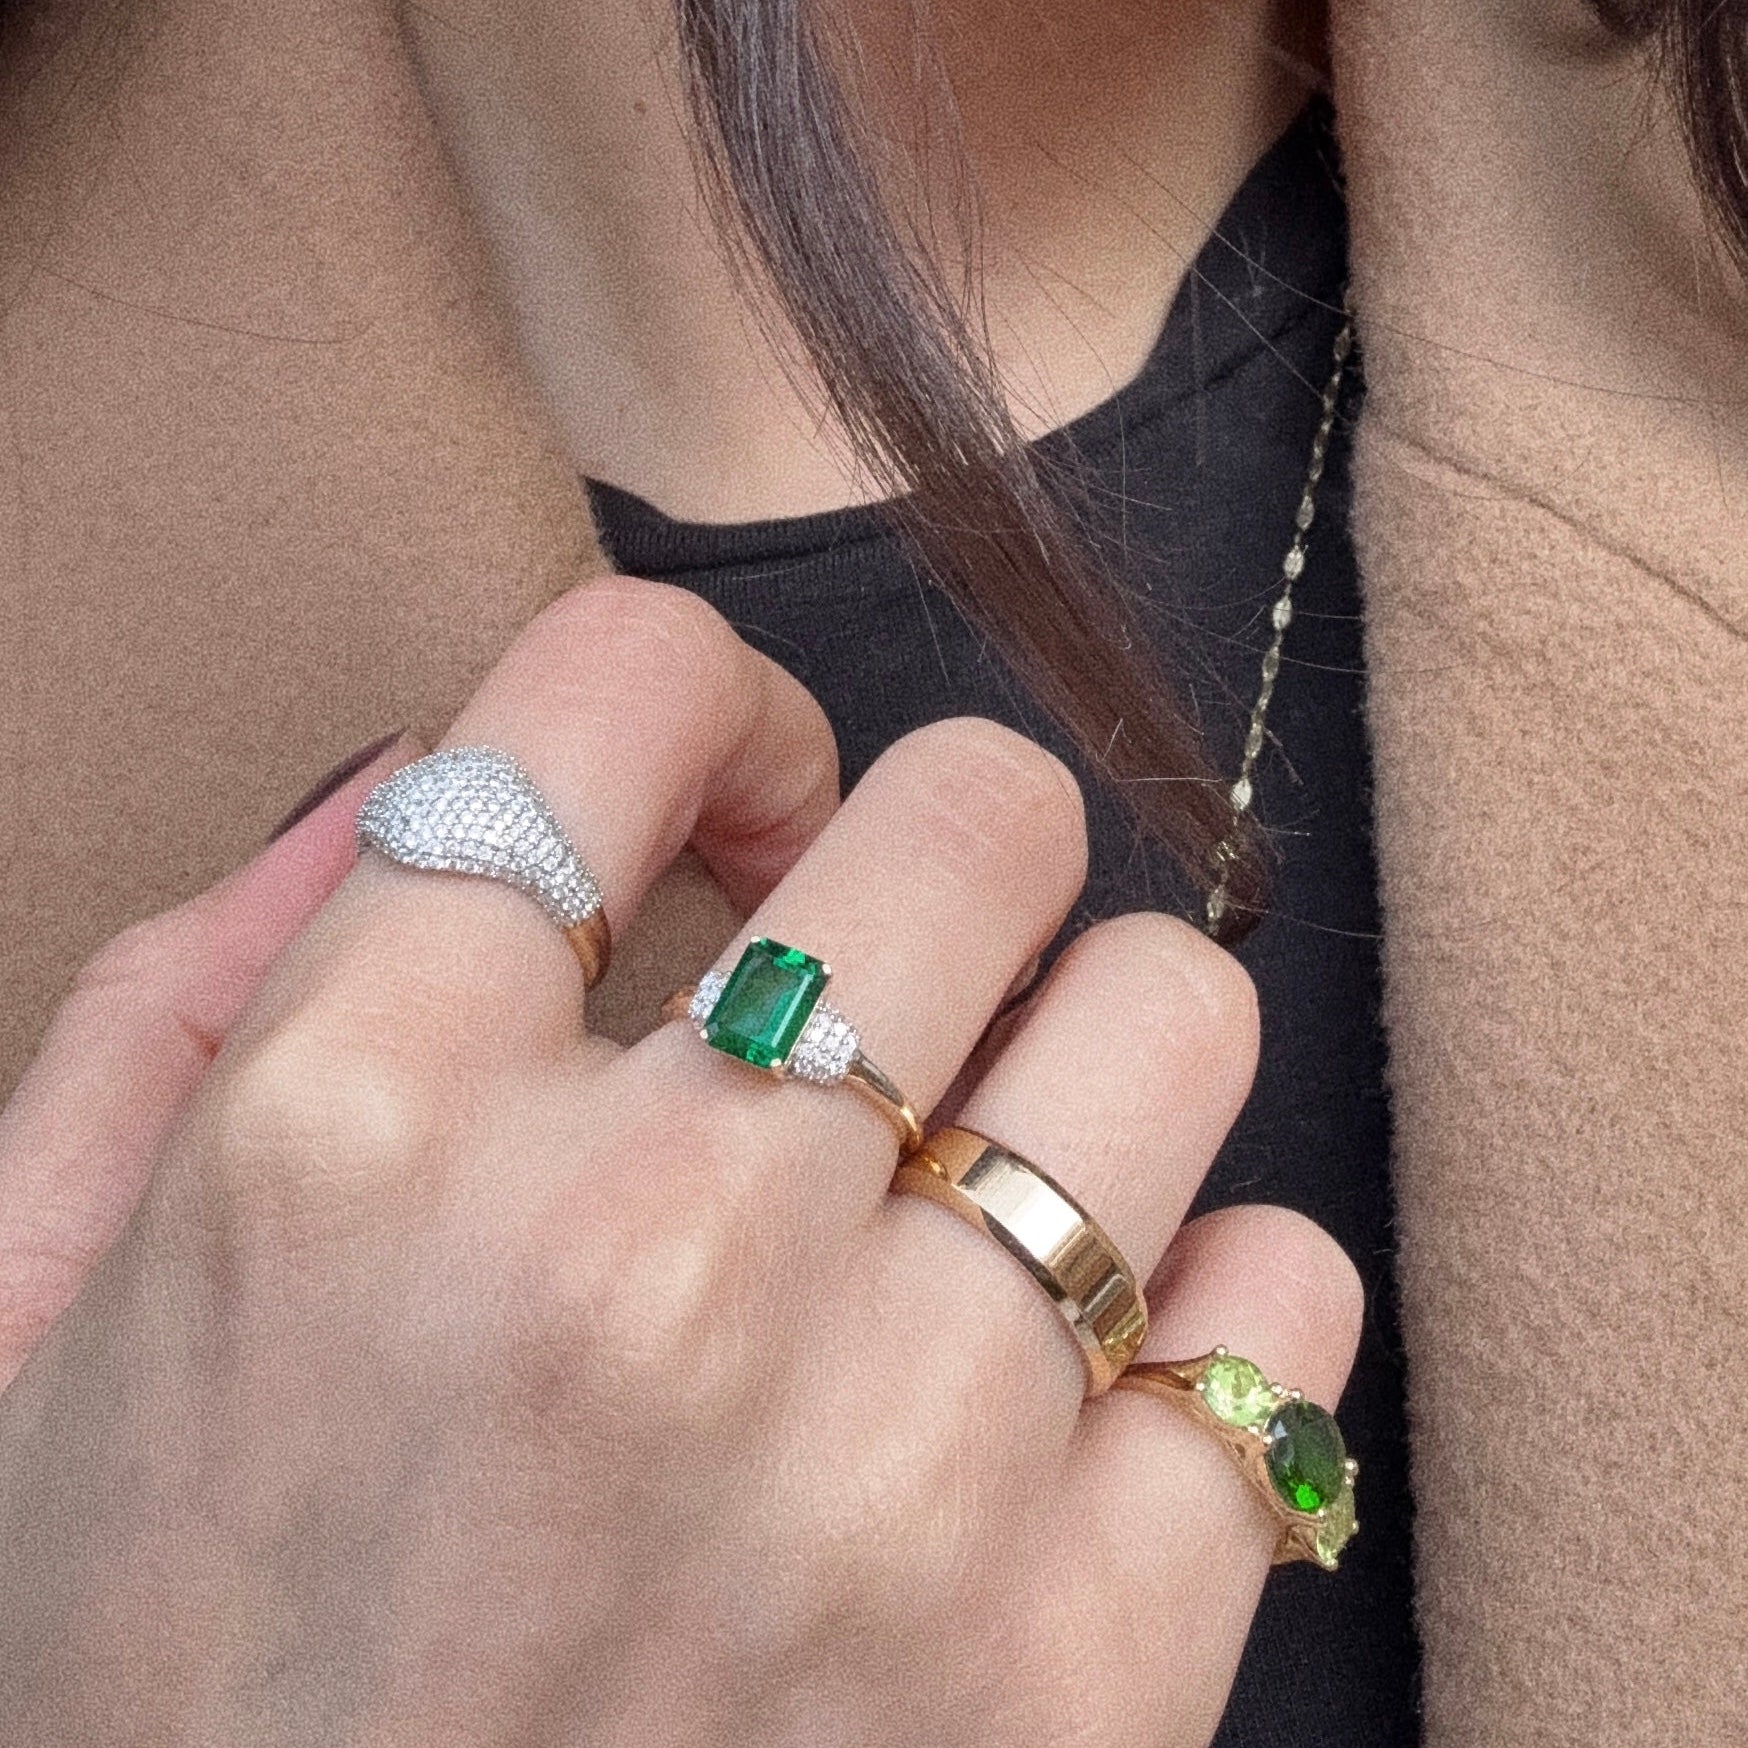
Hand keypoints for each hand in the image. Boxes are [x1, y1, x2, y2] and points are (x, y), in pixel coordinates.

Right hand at [0, 577, 1359, 1746]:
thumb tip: (422, 790)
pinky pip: (1284, 1300)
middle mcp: (645, 1265)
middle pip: (974, 816)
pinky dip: (1203, 1303)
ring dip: (1088, 1056)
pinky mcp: (1090, 1657)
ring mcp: (897, 1464)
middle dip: (936, 857)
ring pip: (1174, 1014)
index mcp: (358, 1140)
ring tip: (980, 1178)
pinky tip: (1066, 1388)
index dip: (708, 700)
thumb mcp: (55, 1313)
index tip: (734, 800)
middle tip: (882, 983)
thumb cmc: (185, 1693)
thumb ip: (207, 989)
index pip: (618, 685)